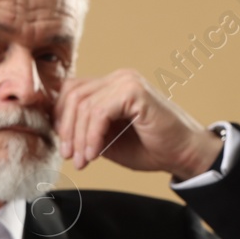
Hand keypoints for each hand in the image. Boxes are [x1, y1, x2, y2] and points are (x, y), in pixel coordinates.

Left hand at [53, 68, 221, 177]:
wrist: (183, 154)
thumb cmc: (149, 148)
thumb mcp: (106, 139)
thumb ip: (85, 130)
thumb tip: (57, 131)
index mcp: (111, 85)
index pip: (71, 91)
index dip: (61, 119)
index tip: (65, 148)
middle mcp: (119, 78)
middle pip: (73, 95)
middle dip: (66, 130)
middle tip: (70, 157)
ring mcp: (127, 81)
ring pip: (83, 105)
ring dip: (79, 138)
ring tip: (83, 160)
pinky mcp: (135, 92)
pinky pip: (99, 112)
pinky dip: (92, 136)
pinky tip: (95, 154)